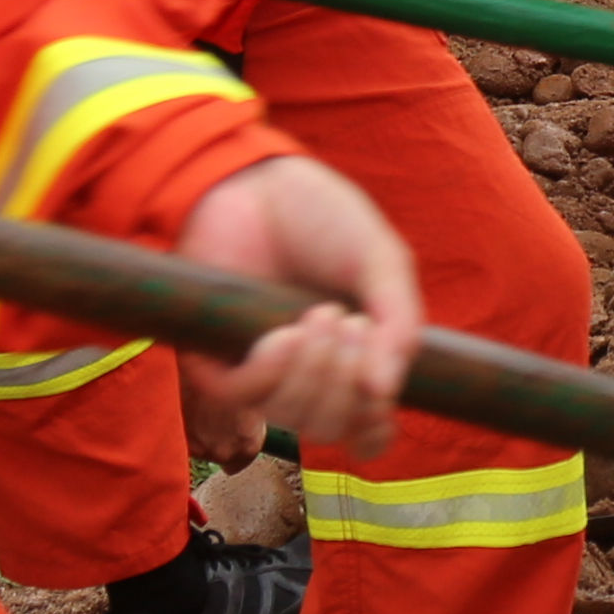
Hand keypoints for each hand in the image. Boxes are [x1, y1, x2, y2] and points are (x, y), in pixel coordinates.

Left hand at [171, 156, 420, 459]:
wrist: (258, 181)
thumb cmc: (323, 218)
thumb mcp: (381, 262)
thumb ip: (398, 325)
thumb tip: (385, 393)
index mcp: (352, 358)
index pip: (364, 432)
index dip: (373, 428)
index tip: (380, 394)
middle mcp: (306, 373)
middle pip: (330, 428)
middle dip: (348, 384)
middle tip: (351, 324)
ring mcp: (260, 369)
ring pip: (290, 418)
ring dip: (314, 373)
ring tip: (319, 314)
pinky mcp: (215, 357)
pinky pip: (242, 399)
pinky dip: (269, 374)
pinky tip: (285, 334)